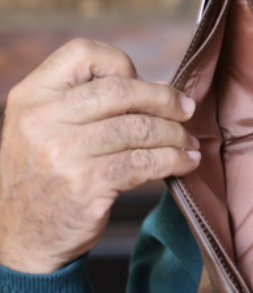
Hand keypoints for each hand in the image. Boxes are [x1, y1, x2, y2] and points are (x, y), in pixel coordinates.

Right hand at [0, 39, 200, 273]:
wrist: (23, 239)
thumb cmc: (45, 176)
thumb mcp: (45, 129)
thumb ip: (89, 103)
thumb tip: (162, 87)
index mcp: (31, 96)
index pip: (82, 53)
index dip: (121, 63)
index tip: (144, 83)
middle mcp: (41, 120)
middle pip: (121, 89)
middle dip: (164, 99)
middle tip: (187, 110)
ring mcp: (62, 153)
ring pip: (139, 128)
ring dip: (175, 134)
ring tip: (188, 142)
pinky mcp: (86, 185)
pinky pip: (144, 163)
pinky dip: (173, 160)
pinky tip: (185, 163)